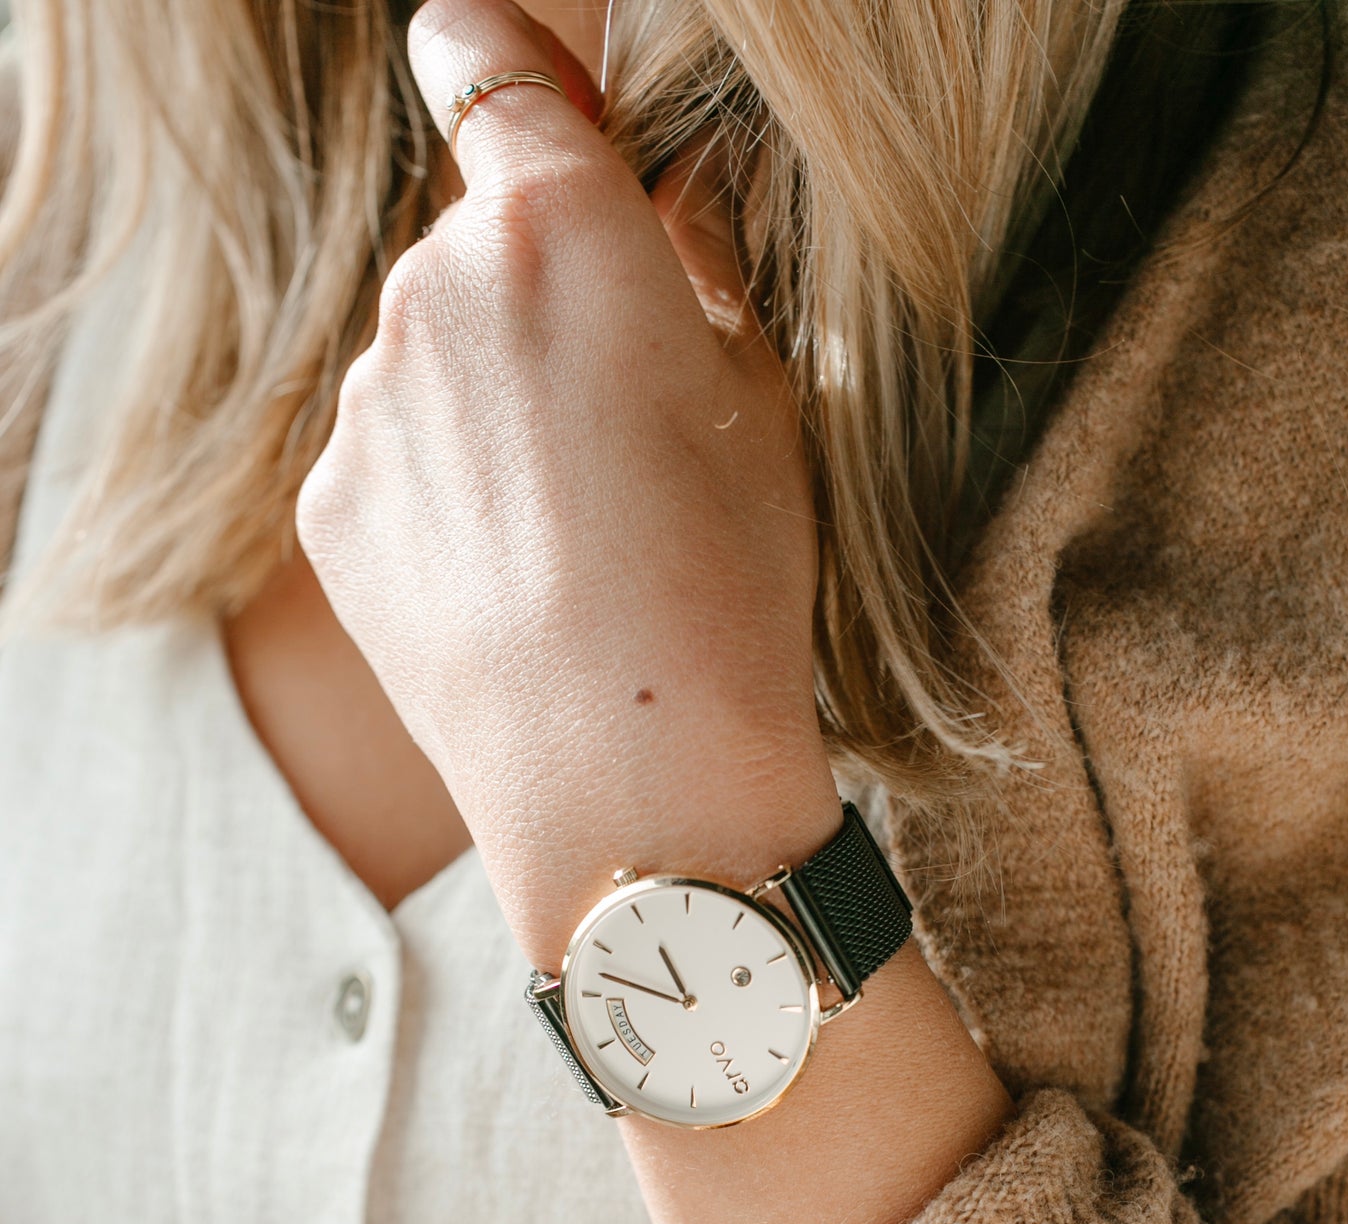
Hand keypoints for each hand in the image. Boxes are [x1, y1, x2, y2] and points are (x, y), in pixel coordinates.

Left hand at [297, 0, 839, 966]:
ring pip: (427, 360)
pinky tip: (512, 582)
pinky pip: (390, 457)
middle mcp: (431, 289)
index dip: (511, 72)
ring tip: (569, 529)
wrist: (632, 781)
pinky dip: (440, 494)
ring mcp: (369, 405)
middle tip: (615, 420)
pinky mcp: (331, 506)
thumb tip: (677, 192)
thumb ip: (703, 265)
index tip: (534, 113)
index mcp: (556, 232)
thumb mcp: (769, 408)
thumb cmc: (727, 591)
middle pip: (469, 243)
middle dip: (529, 294)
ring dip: (483, 404)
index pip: (489, 61)